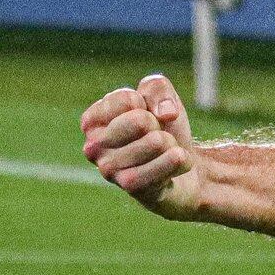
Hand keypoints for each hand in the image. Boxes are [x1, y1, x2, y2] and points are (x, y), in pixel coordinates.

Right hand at [80, 72, 204, 218]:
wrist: (182, 163)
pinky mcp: (131, 186)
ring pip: (157, 142)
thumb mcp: (160, 96)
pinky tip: (174, 163)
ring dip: (171, 145)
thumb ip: (157, 88)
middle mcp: (93, 147)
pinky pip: (167, 164)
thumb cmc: (163, 127)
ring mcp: (109, 169)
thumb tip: (165, 114)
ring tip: (163, 153)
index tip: (145, 116)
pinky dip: (180, 160)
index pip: (127, 99)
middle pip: (140, 121)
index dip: (147, 104)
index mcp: (92, 121)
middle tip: (155, 137)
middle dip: (159, 126)